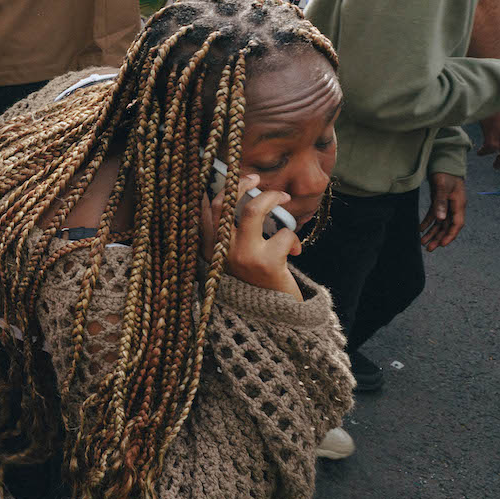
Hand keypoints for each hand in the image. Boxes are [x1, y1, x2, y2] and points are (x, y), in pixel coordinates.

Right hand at [202, 173, 301, 297]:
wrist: (272, 320)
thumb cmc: (253, 285)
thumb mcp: (232, 262)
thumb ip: (230, 238)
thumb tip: (241, 200)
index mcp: (210, 250)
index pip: (204, 211)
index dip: (215, 190)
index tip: (229, 178)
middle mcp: (221, 252)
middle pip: (223, 203)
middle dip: (240, 184)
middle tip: (255, 178)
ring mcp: (242, 256)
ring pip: (253, 210)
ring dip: (272, 198)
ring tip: (284, 197)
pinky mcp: (267, 262)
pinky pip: (283, 233)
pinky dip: (294, 238)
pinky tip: (295, 251)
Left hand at [420, 172, 465, 251]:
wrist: (444, 163)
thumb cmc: (446, 174)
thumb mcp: (443, 187)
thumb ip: (441, 202)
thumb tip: (440, 218)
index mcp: (459, 204)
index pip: (457, 224)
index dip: (450, 235)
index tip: (442, 244)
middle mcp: (454, 207)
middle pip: (447, 226)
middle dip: (438, 238)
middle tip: (429, 248)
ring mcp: (447, 205)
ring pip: (440, 223)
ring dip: (432, 233)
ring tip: (423, 243)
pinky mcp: (439, 202)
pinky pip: (434, 216)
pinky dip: (427, 223)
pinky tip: (420, 229)